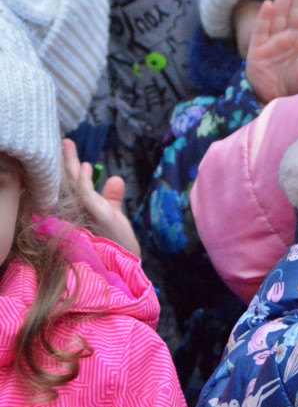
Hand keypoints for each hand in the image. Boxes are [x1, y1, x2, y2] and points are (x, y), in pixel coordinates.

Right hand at [62, 140, 140, 256]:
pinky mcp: (93, 217)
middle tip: (64, 141)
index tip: (66, 147)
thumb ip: (111, 198)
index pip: (73, 185)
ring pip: (72, 186)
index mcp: (82, 208)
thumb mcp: (114, 216)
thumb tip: (114, 178)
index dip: (69, 167)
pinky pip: (85, 195)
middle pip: (68, 183)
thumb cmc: (116, 243)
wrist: (123, 265)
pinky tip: (84, 166)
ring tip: (69, 146)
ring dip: (71, 164)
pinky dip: (84, 181)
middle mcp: (77, 211)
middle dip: (65, 161)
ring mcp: (82, 214)